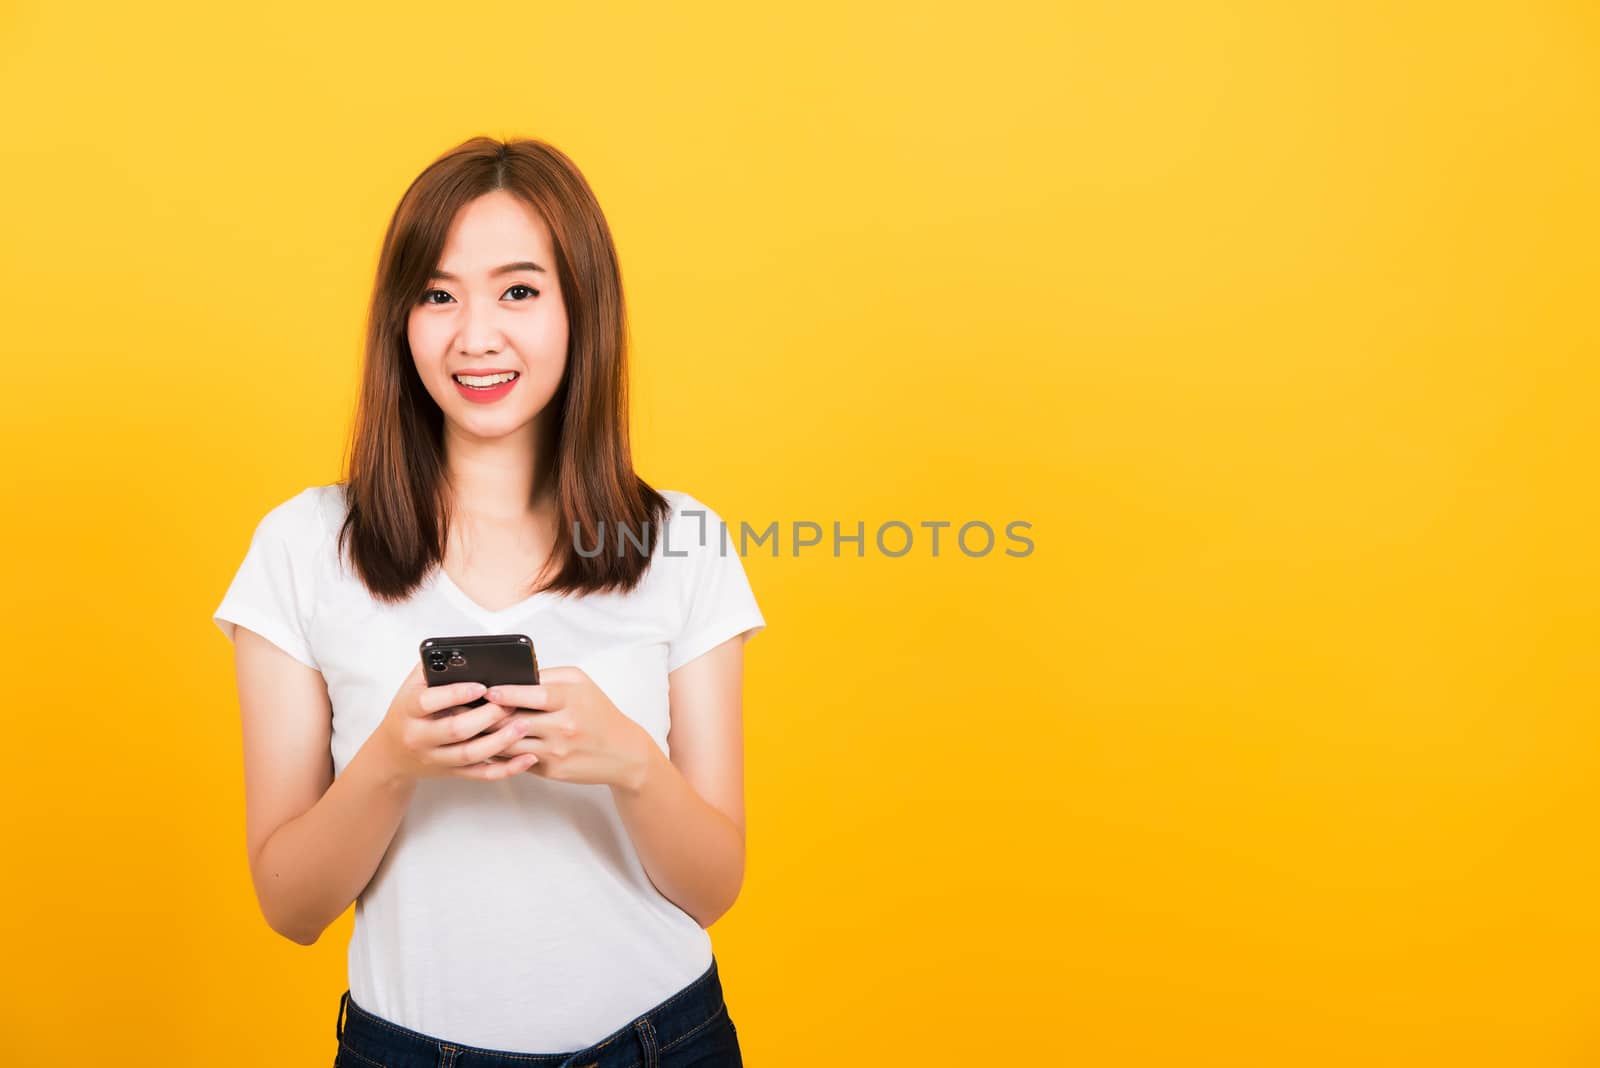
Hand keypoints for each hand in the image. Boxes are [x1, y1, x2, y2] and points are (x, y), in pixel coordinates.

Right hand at [372, 660, 537, 782]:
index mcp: (408, 710)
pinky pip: (482, 774)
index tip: (481, 686)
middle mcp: (420, 737)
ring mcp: (437, 758)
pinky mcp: (453, 772)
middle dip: (487, 716)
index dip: (455, 694)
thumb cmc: (408, 713)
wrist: (392, 754)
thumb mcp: (412, 686)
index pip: (428, 702)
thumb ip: (434, 668)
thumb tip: (466, 652)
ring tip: (523, 724)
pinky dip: (507, 769)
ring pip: (471, 755)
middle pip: (455, 730)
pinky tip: (527, 758)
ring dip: (501, 741)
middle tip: (510, 703)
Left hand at [486, 666, 652, 788]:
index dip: (507, 693)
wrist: (622, 752)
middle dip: (489, 715)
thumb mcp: (582, 684)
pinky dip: (501, 752)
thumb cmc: (599, 714)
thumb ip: (550, 676)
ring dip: (489, 736)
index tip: (489, 691)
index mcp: (571, 700)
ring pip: (511, 744)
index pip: (534, 695)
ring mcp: (556, 751)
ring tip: (473, 727)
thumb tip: (516, 677)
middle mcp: (564, 727)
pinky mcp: (551, 771)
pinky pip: (517, 760)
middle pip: (516, 722)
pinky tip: (489, 743)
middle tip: (468, 709)